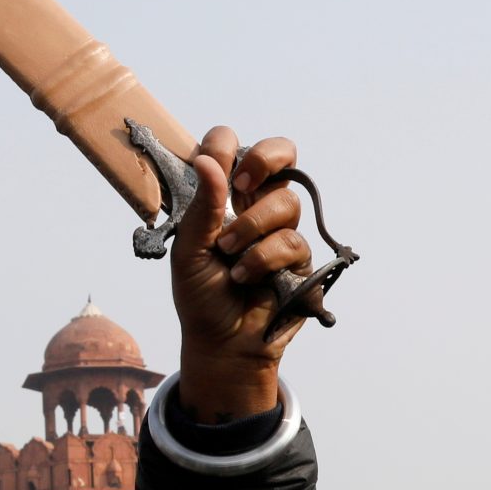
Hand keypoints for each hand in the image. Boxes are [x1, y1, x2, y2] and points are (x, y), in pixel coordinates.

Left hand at [168, 126, 310, 417]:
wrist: (221, 343)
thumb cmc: (201, 296)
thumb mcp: (189, 249)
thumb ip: (202, 205)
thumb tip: (206, 159)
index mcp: (225, 196)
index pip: (234, 147)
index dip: (227, 146)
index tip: (215, 166)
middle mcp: (256, 205)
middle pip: (282, 153)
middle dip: (265, 160)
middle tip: (242, 185)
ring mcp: (281, 230)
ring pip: (285, 202)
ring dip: (252, 229)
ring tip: (230, 256)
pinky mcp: (301, 259)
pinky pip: (291, 241)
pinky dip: (263, 259)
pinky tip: (246, 277)